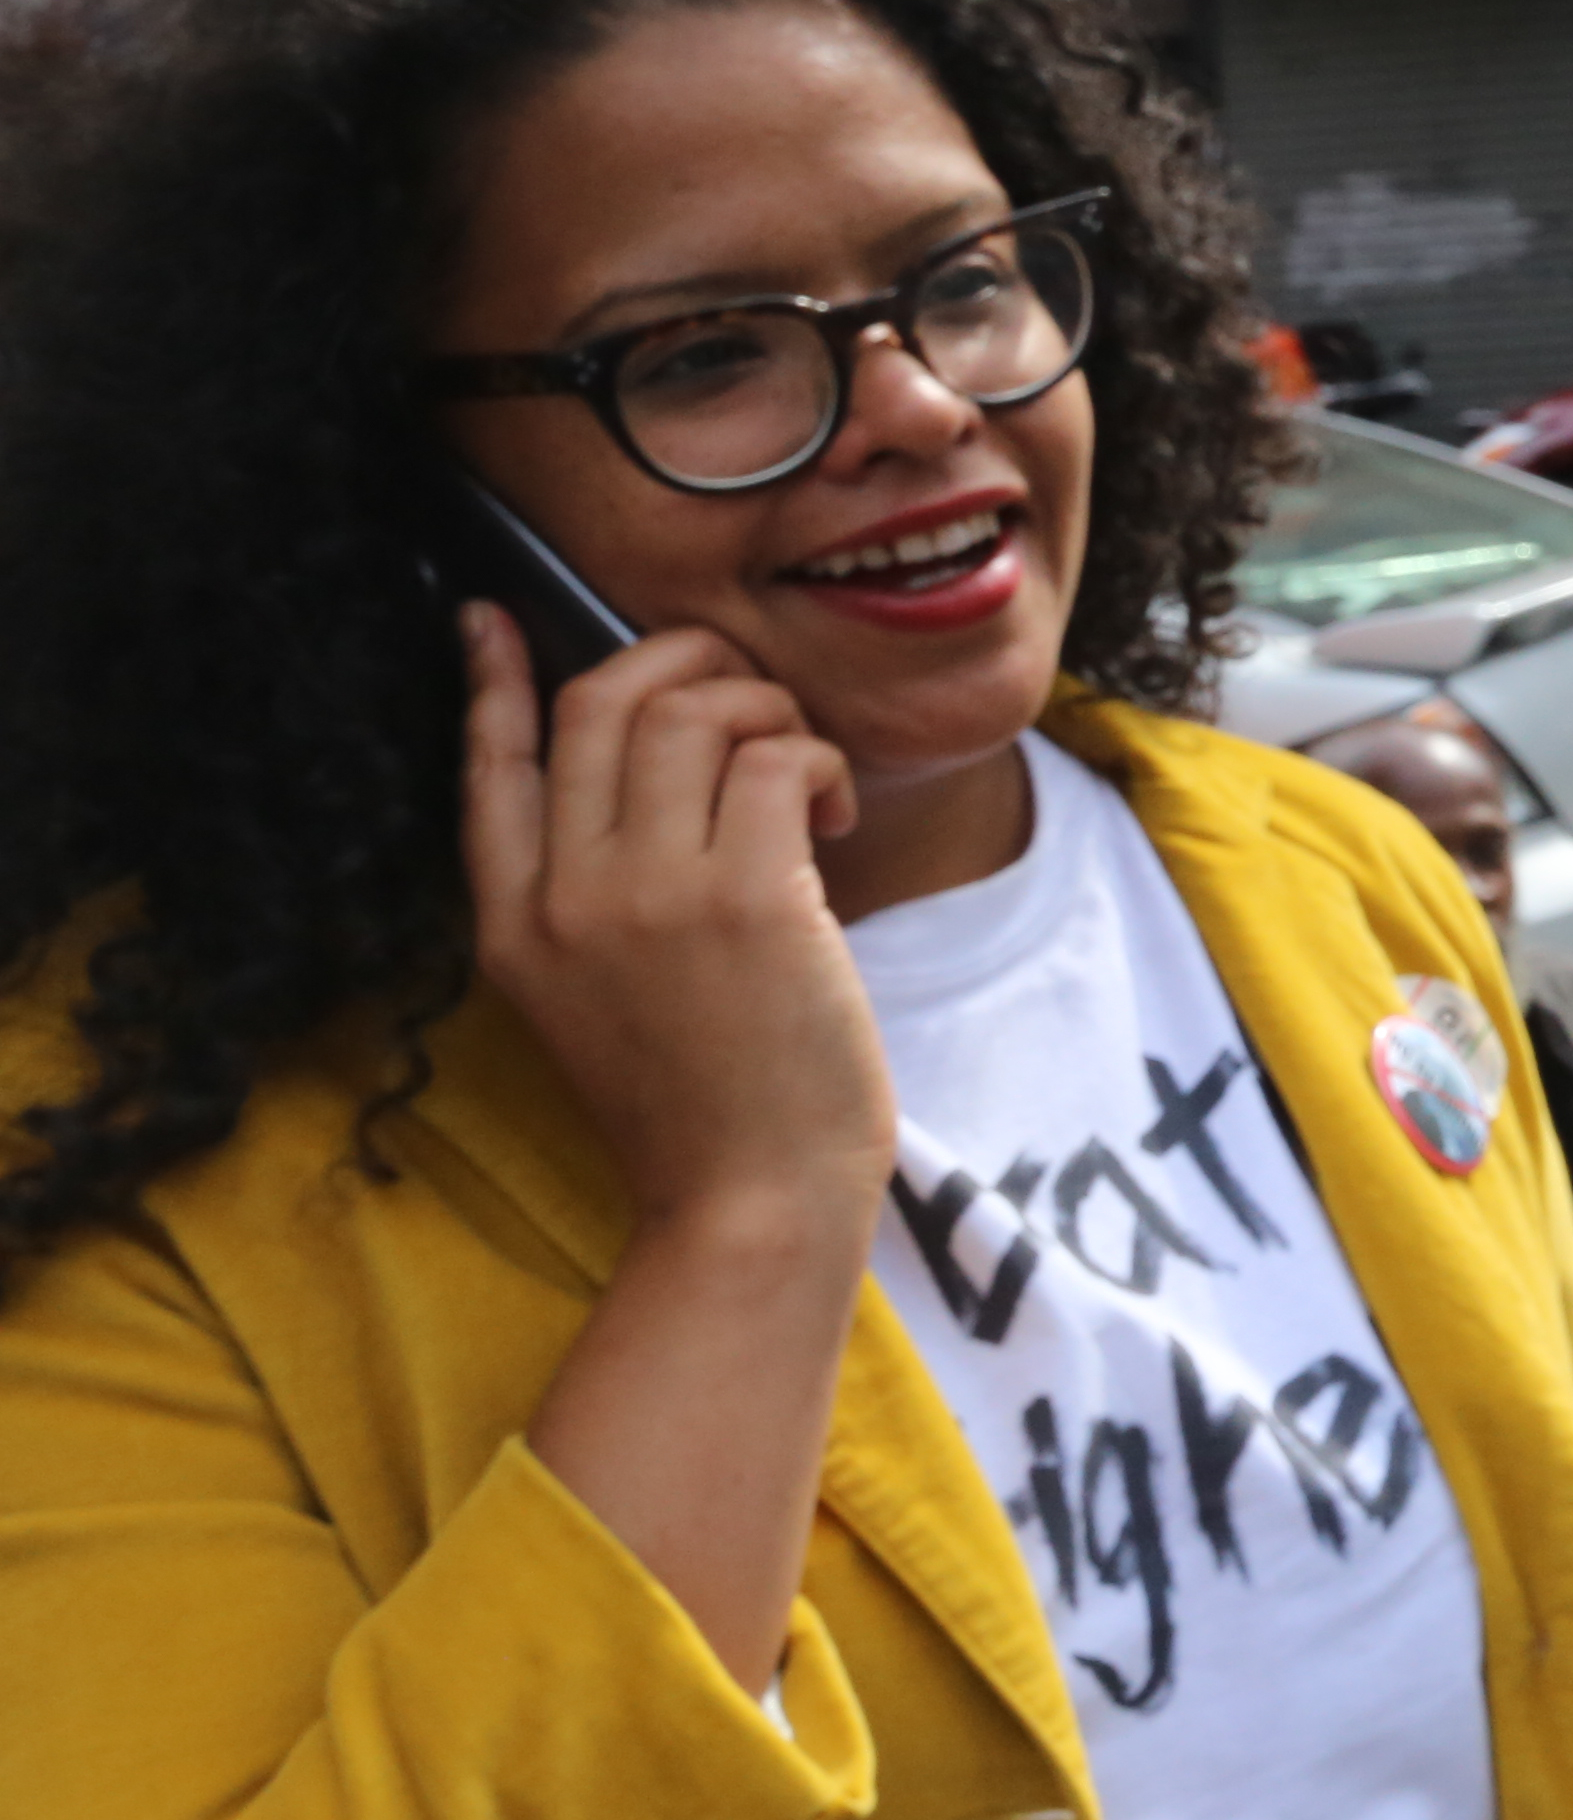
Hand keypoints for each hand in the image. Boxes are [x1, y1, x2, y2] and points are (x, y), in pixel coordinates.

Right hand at [459, 603, 892, 1254]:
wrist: (751, 1201)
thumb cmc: (704, 1100)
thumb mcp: (594, 999)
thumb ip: (591, 899)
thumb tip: (642, 779)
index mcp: (513, 925)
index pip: (487, 767)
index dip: (492, 682)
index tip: (493, 618)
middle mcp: (565, 899)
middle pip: (598, 703)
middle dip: (685, 666)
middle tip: (752, 704)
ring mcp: (647, 896)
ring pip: (691, 710)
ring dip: (767, 710)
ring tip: (805, 776)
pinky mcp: (745, 901)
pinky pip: (775, 756)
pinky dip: (817, 759)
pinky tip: (837, 816)